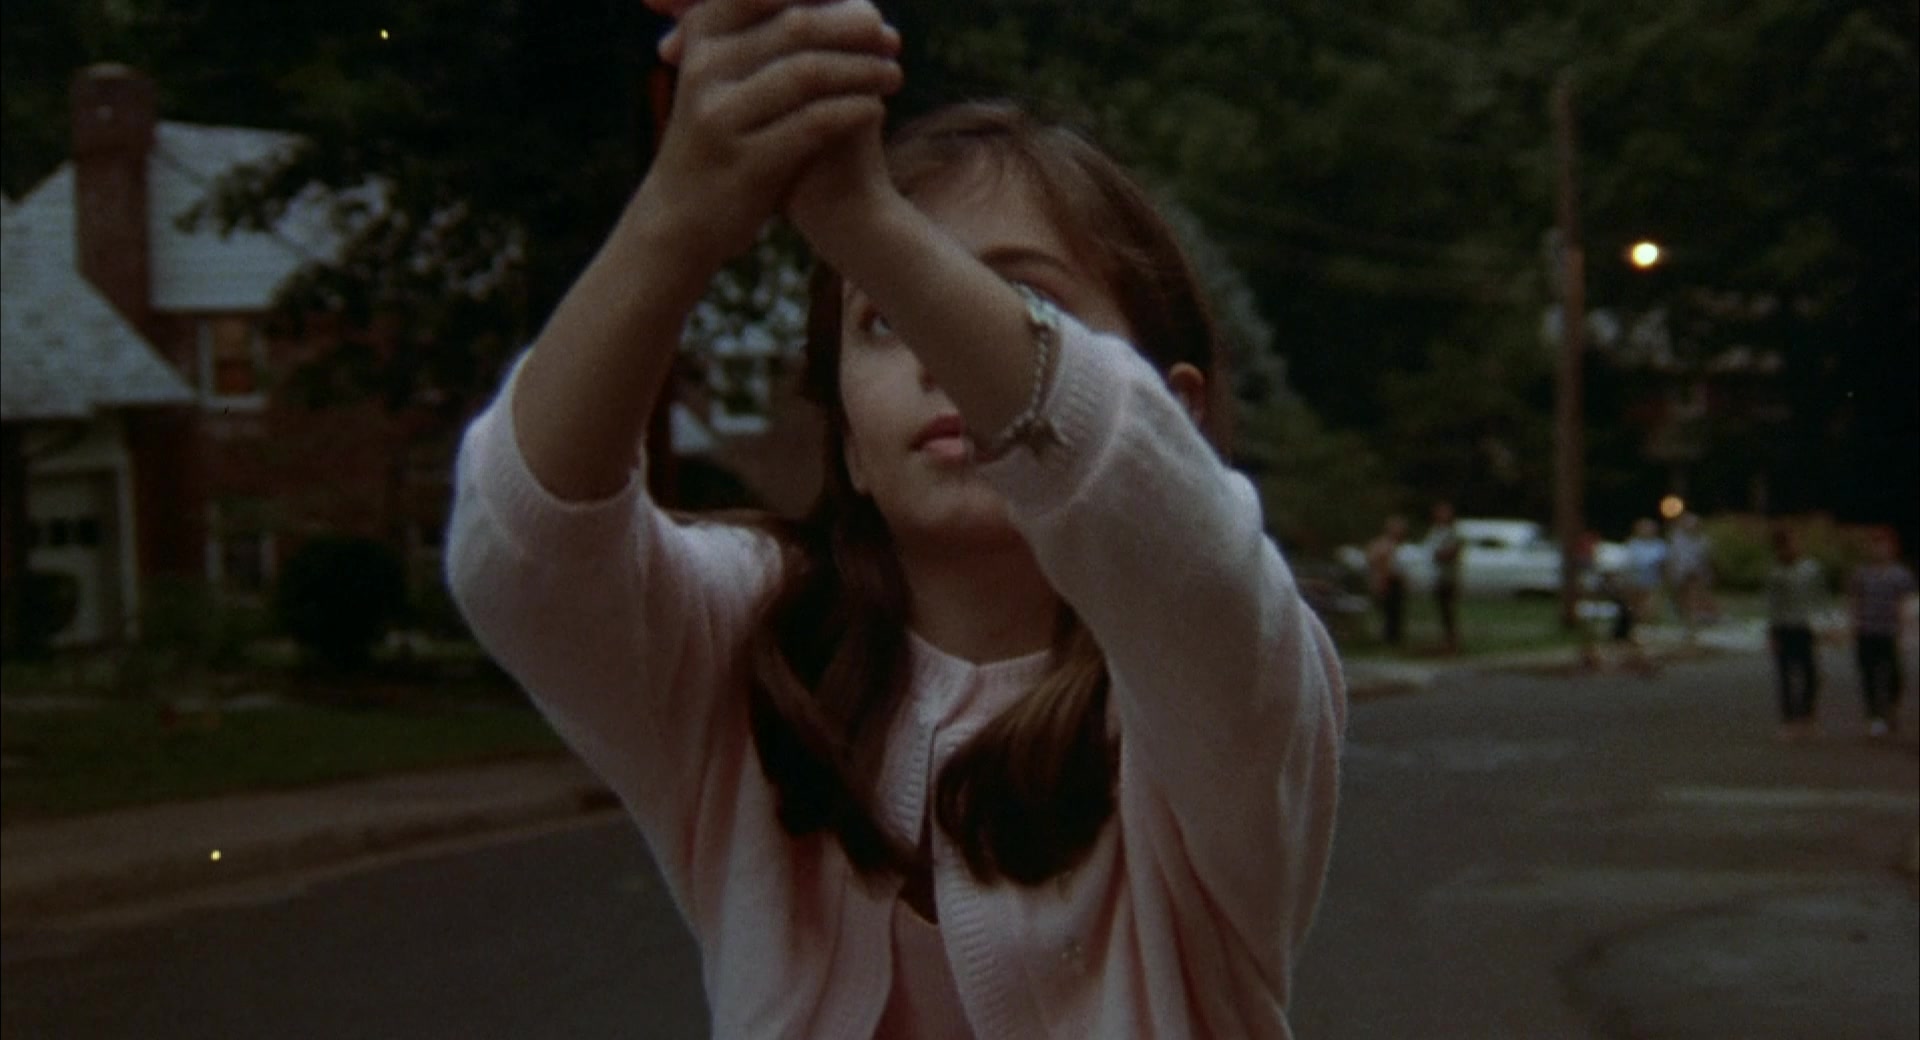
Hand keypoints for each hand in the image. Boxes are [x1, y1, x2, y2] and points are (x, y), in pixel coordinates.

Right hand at [635, 0, 901, 269]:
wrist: (681, 217)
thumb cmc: (721, 135)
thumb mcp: (726, 76)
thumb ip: (768, 36)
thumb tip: (854, 5)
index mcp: (702, 37)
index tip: (866, 8)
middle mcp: (704, 70)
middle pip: (796, 26)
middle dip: (854, 29)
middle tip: (890, 41)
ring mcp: (721, 118)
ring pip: (808, 73)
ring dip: (862, 70)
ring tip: (894, 75)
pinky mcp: (746, 164)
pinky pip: (813, 124)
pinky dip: (852, 110)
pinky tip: (876, 109)